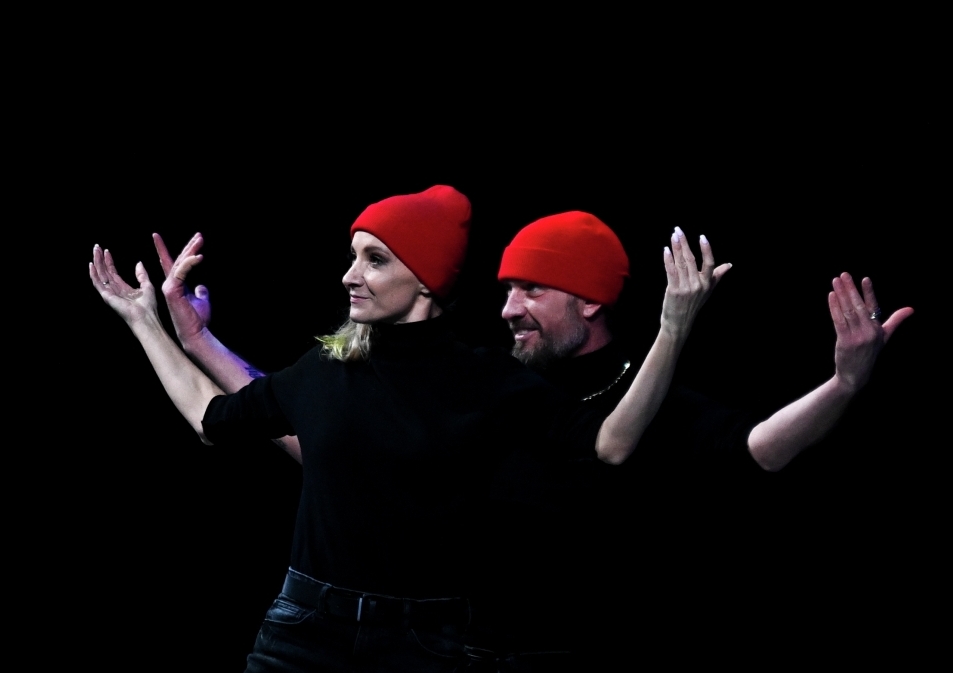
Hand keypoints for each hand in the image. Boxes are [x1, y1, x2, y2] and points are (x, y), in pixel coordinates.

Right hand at [89, 244, 158, 324]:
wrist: (145, 317)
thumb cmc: (148, 306)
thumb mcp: (147, 285)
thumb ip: (142, 274)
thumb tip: (138, 263)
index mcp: (123, 288)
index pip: (113, 273)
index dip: (109, 262)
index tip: (107, 251)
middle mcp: (114, 290)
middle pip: (104, 272)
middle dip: (100, 259)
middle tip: (97, 247)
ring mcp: (109, 293)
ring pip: (100, 275)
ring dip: (97, 262)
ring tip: (95, 251)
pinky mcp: (106, 296)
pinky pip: (98, 283)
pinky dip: (93, 274)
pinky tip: (91, 265)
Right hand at [153, 232, 209, 344]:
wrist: (196, 333)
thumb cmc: (198, 320)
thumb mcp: (202, 300)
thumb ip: (200, 292)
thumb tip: (201, 286)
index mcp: (175, 285)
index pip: (170, 263)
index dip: (163, 249)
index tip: (156, 235)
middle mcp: (169, 284)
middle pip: (178, 260)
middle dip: (188, 246)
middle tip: (199, 235)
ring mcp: (169, 286)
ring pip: (180, 263)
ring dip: (191, 250)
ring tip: (200, 240)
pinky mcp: (172, 290)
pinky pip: (182, 271)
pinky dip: (190, 263)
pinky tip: (199, 257)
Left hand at [660, 227, 731, 336]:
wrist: (679, 324)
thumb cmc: (693, 305)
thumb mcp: (708, 291)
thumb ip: (717, 276)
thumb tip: (729, 265)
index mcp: (707, 284)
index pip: (709, 263)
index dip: (706, 249)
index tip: (702, 237)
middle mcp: (698, 285)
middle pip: (692, 260)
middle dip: (684, 243)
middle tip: (678, 230)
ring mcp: (686, 288)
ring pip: (681, 263)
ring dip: (676, 248)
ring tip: (673, 236)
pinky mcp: (674, 291)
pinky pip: (671, 271)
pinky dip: (668, 260)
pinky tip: (666, 250)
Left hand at [830, 273, 912, 391]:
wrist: (856, 375)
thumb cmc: (869, 353)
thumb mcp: (884, 337)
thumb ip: (895, 321)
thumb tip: (911, 309)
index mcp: (878, 328)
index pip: (873, 306)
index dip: (869, 292)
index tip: (865, 279)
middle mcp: (869, 331)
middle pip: (859, 306)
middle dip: (851, 289)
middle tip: (844, 275)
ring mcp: (857, 336)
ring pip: (848, 311)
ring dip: (841, 294)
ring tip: (836, 281)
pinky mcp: (845, 341)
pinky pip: (839, 320)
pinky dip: (834, 307)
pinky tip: (832, 296)